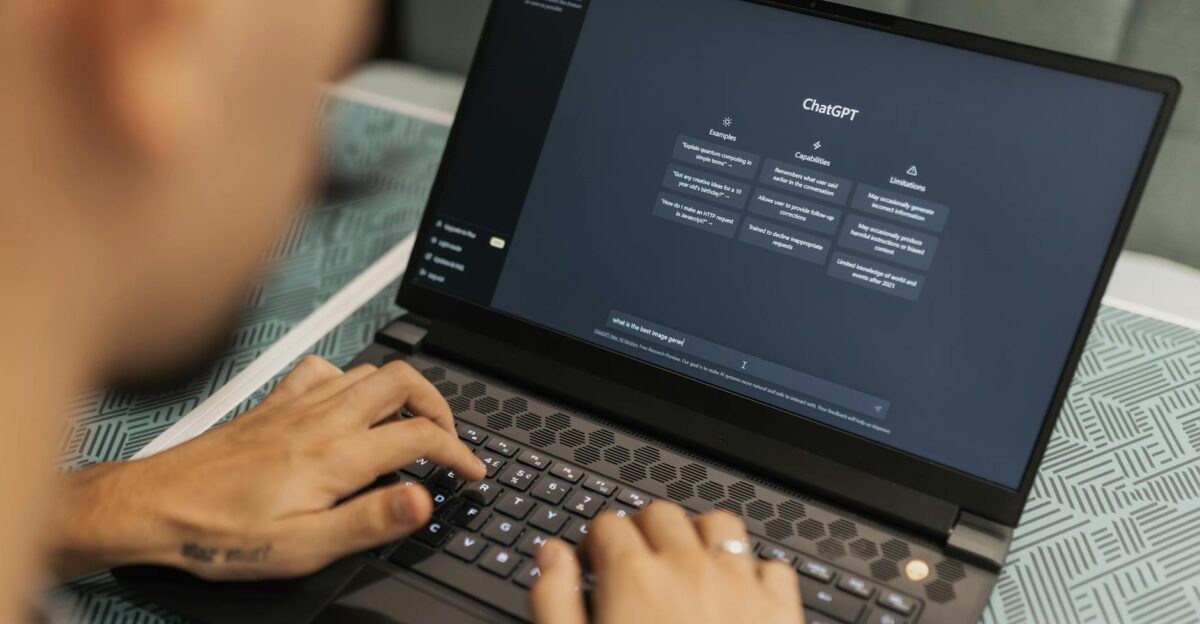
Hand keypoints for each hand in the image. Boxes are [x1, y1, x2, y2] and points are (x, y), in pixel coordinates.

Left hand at [52, 356, 484, 579]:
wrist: (154, 506)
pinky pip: (325, 369)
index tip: (471, 472)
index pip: (421, 436)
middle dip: (440, 406)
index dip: (459, 453)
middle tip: (447, 439)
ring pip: (370, 371)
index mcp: (338, 456)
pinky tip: (347, 403)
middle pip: (404, 382)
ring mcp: (298, 404)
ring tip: (410, 423)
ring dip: (402, 392)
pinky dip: (351, 379)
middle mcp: (323, 419)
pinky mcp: (275, 402)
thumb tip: (422, 499)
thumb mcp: (303, 547)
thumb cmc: (221, 532)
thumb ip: (369, 521)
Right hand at [531, 502, 803, 622]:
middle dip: (642, 529)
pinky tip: (739, 595)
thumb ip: (556, 602)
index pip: (608, 525)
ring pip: (719, 524)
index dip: (594, 542)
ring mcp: (740, 586)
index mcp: (634, 579)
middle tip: (634, 560)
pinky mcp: (780, 611)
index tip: (593, 562)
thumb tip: (550, 557)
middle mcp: (689, 570)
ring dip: (699, 536)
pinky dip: (754, 572)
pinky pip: (771, 566)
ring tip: (687, 564)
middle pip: (661, 514)